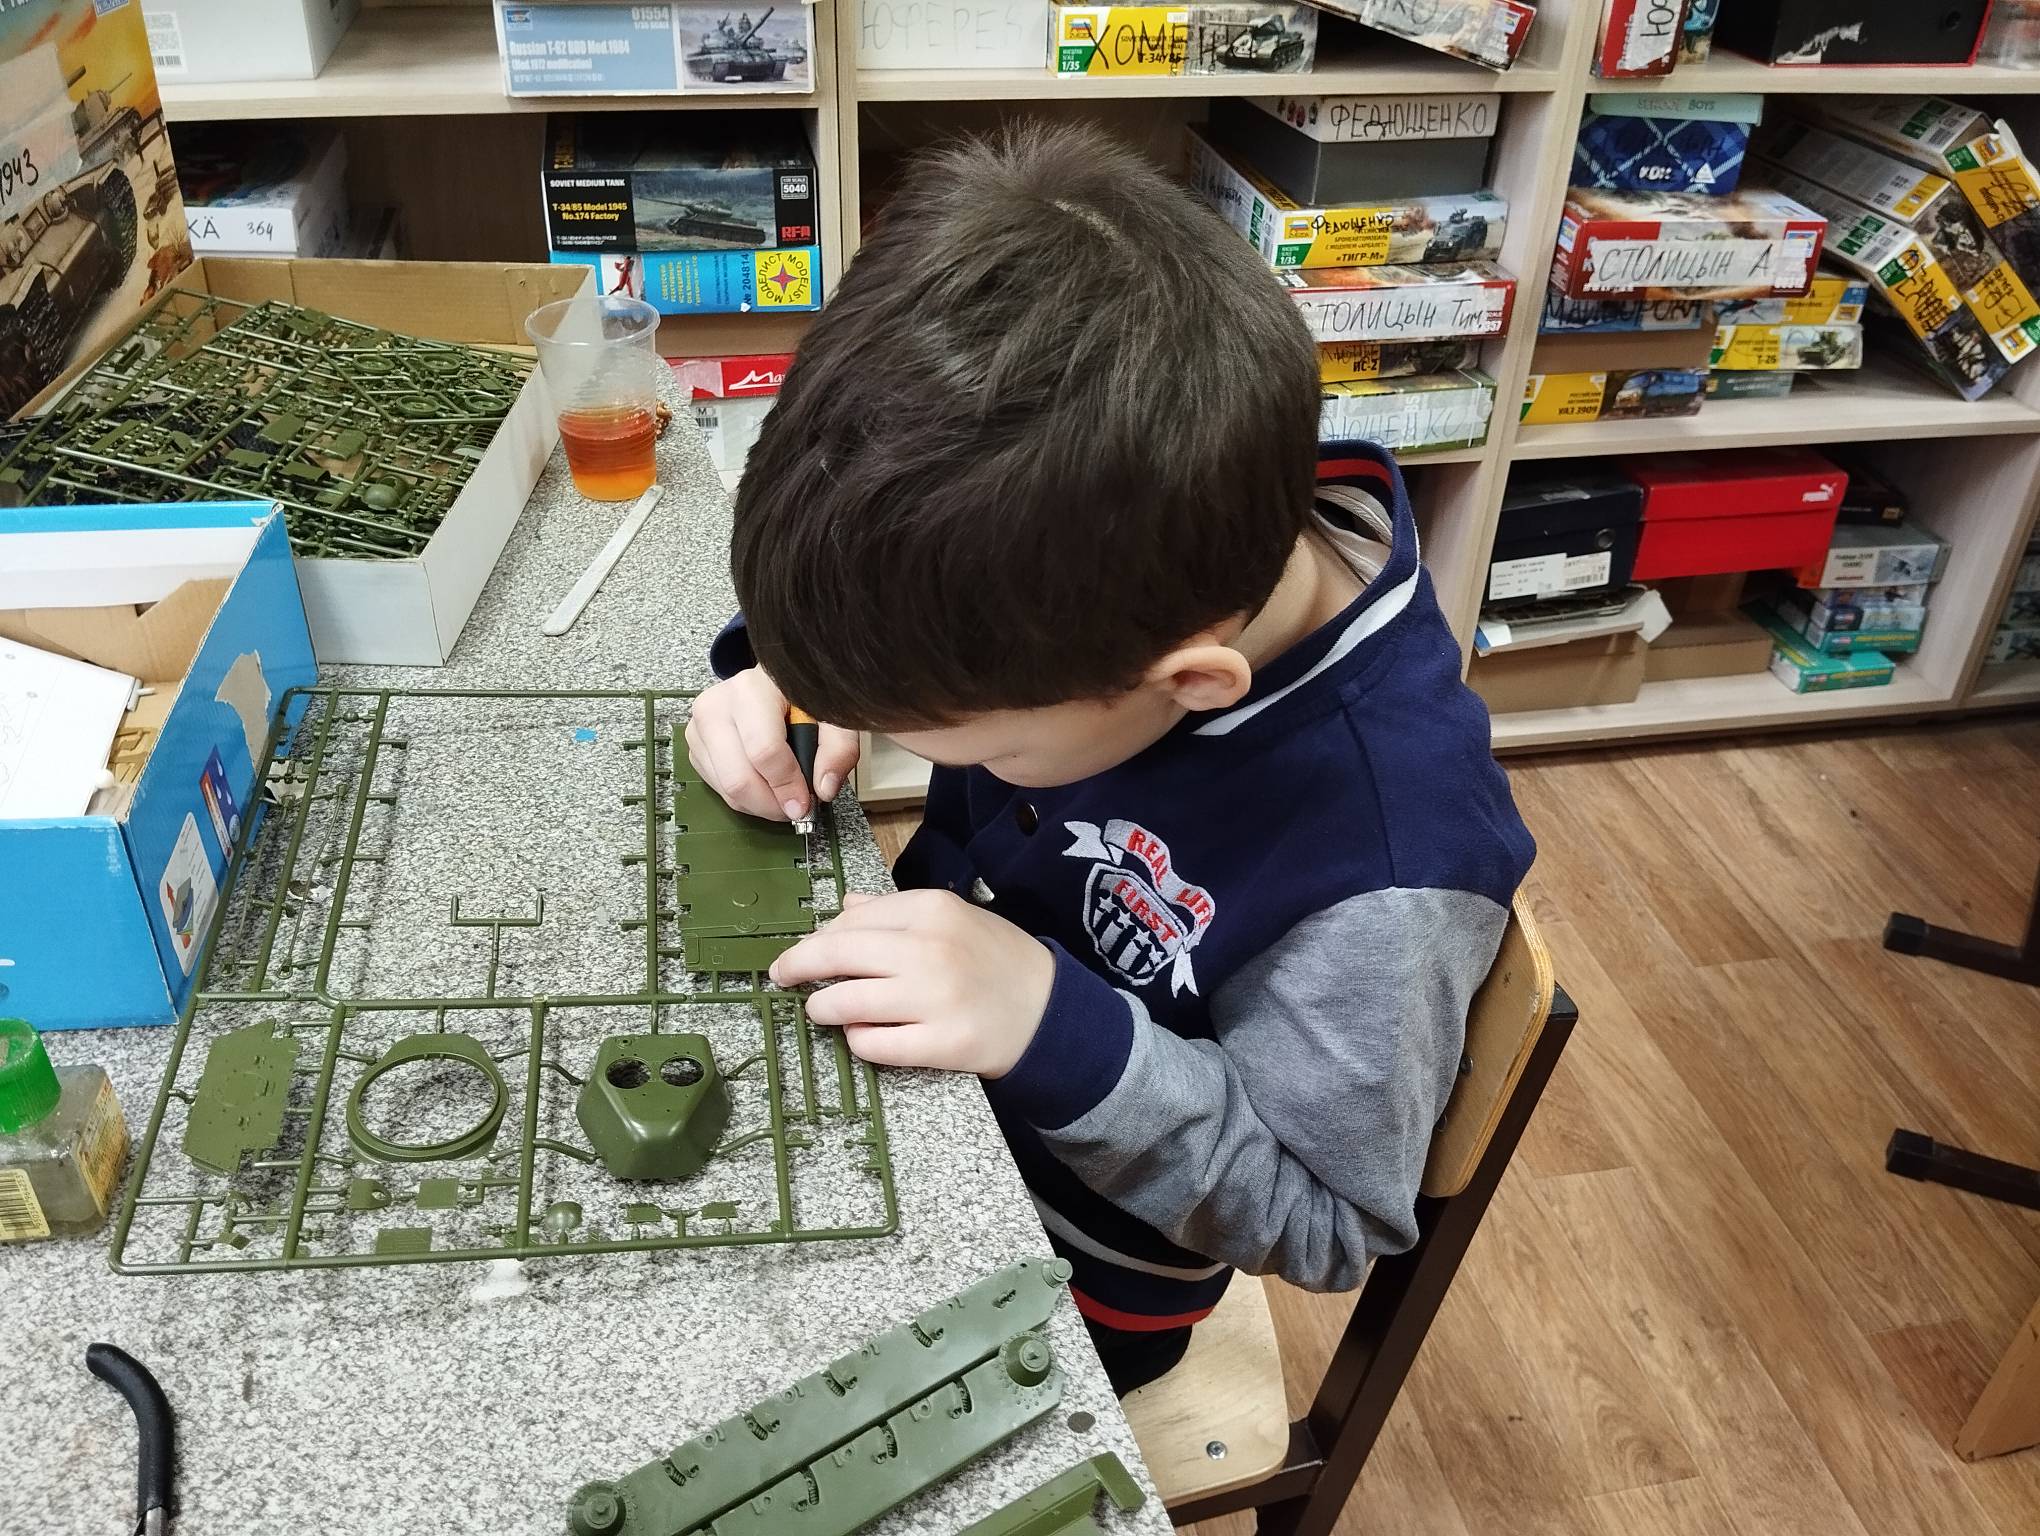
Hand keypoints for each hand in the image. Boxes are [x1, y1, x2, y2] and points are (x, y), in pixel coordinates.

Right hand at [684, 666, 859, 820]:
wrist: (770, 683)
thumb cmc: (799, 697)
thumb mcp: (832, 715)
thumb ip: (838, 749)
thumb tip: (824, 788)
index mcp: (751, 690)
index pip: (764, 750)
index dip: (787, 785)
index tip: (805, 804)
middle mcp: (716, 706)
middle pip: (738, 777)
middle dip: (771, 804)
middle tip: (795, 808)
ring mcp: (699, 727)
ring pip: (727, 789)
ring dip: (760, 804)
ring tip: (783, 794)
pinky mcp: (695, 746)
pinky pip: (718, 789)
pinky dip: (745, 798)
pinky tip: (764, 784)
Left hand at [771, 890, 1053, 1077]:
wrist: (1050, 1010)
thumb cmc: (995, 960)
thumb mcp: (953, 918)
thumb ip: (895, 911)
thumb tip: (844, 907)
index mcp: (931, 910)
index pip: (851, 920)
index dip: (816, 937)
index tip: (800, 951)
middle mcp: (930, 950)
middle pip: (837, 955)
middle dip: (797, 966)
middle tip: (781, 976)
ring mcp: (935, 999)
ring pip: (846, 1002)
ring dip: (822, 1008)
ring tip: (821, 1010)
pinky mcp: (942, 1044)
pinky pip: (874, 1044)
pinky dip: (857, 1041)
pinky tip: (861, 1036)